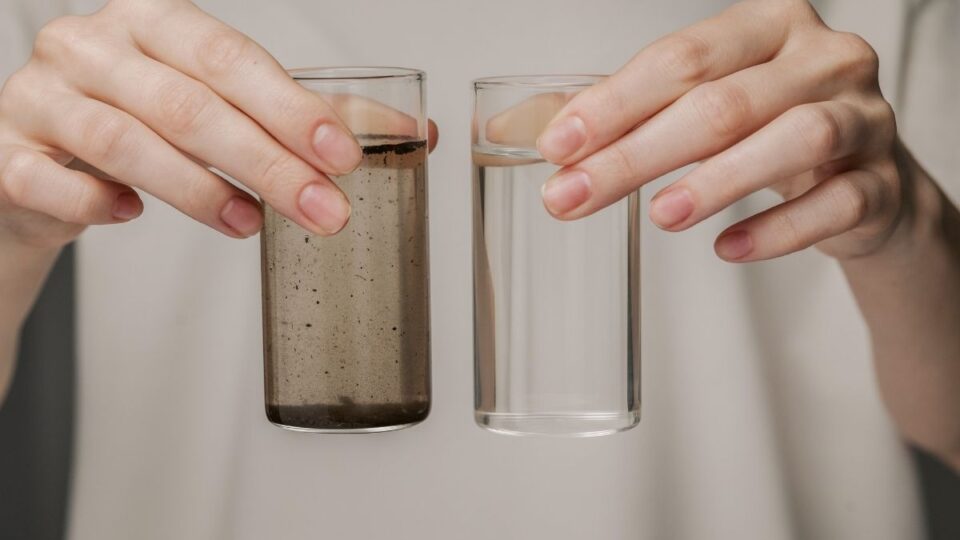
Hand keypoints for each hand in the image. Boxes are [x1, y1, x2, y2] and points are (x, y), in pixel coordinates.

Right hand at [0, 0, 434, 249]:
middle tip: (323, 211)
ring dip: (199, 191)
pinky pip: (47, 179)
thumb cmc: (141, 123)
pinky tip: (131, 215)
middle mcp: (94, 46)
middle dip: (266, 163)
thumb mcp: (221, 106)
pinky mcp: (5, 151)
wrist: (39, 160)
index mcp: (152, 21)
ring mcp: (40, 95)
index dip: (290, 108)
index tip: (343, 158)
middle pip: (188, 104)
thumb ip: (308, 118)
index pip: (230, 58)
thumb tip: (415, 132)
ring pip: (124, 142)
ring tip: (252, 226)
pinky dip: (95, 202)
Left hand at [537, 0, 902, 261]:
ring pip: (795, 138)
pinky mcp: (883, 182)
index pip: (682, 57)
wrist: (861, 181)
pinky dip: (778, 229)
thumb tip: (517, 127)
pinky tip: (728, 248)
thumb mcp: (697, 106)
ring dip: (716, 181)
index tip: (559, 146)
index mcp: (767, 25)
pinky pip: (835, 204)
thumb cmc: (768, 130)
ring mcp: (864, 117)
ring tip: (660, 216)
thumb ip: (619, 113)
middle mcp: (822, 58)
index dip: (615, 103)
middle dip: (639, 153)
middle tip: (577, 195)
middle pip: (724, 102)